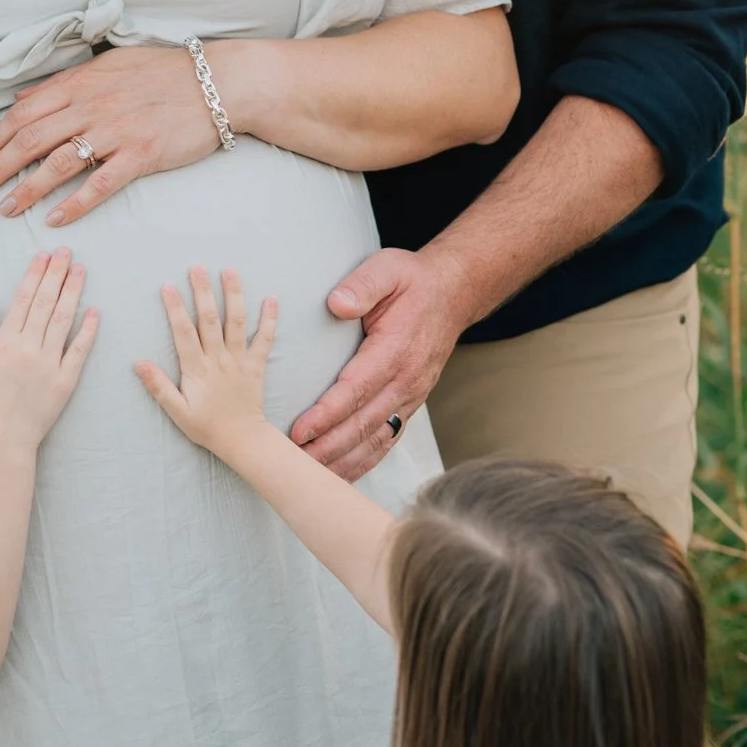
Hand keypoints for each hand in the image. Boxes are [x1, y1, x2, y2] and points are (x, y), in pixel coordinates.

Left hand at [0, 46, 218, 227]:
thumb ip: (64, 83)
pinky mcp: (142, 155)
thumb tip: (23, 97)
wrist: (217, 82)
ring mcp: (117, 132)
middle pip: (31, 139)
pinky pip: (100, 184)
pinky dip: (74, 204)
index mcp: (81, 84)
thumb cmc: (163, 72)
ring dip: (26, 189)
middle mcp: (92, 106)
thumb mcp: (108, 65)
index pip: (24, 113)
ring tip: (5, 209)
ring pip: (58, 163)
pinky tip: (54, 219)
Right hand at [0, 249, 98, 447]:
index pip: (24, 299)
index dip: (35, 275)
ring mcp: (49, 363)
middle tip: (66, 251)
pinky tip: (95, 311)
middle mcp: (29, 348)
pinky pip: (79, 350)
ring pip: (63, 320)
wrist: (5, 435)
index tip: (44, 255)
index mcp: (6, 341)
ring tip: (80, 270)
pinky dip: (88, 330)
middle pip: (46, 303)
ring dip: (73, 292)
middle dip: (56, 274)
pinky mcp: (66, 380)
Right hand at [135, 266, 278, 463]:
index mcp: (197, 368)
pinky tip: (272, 299)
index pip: (183, 332)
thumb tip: (139, 363)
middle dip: (203, 292)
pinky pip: (265, 340)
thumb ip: (159, 386)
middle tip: (198, 267)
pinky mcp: (256, 365)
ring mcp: (239, 360)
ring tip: (229, 271)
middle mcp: (219, 359)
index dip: (175, 308)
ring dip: (234, 295)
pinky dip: (269, 319)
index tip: (168, 286)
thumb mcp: (177, 411)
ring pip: (237, 323)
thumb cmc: (206, 427)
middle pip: (210, 320)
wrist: (242, 440)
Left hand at [290, 246, 473, 479]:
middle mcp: (406, 379)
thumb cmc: (413, 281)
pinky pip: (387, 440)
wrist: (453, 293)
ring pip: (376, 439)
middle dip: (327, 447)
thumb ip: (362, 285)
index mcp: (396, 349)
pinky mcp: (410, 404)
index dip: (328, 413)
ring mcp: (411, 396)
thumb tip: (336, 303)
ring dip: (343, 461)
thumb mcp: (388, 269)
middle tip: (292, 463)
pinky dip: (364, 461)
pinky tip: (341, 475)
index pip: (357, 388)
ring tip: (309, 478)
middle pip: (364, 424)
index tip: (300, 430)